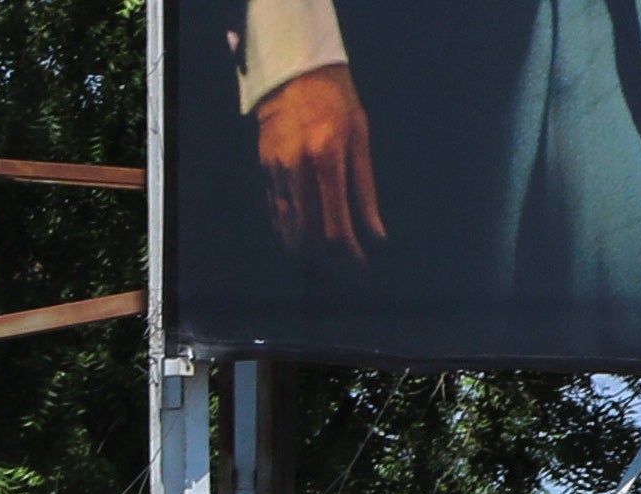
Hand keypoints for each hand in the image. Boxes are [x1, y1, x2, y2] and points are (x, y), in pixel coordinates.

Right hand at [253, 65, 382, 259]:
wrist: (295, 77)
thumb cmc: (337, 103)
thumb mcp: (361, 140)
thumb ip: (365, 191)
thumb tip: (376, 236)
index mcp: (328, 157)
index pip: (336, 223)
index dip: (349, 253)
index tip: (361, 267)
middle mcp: (298, 170)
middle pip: (309, 236)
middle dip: (329, 261)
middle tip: (346, 270)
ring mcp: (276, 174)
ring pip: (290, 232)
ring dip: (310, 252)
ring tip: (329, 260)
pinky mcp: (264, 175)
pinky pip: (278, 217)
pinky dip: (293, 234)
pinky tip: (307, 239)